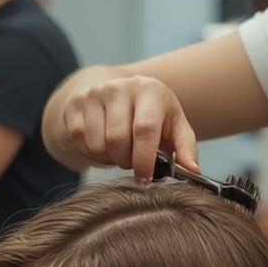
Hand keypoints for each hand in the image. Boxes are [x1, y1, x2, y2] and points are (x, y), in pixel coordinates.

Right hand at [56, 75, 198, 181]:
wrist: (116, 94)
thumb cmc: (151, 115)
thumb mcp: (173, 126)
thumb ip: (185, 147)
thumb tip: (192, 170)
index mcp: (149, 90)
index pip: (144, 128)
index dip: (144, 159)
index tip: (145, 178)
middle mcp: (119, 87)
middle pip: (117, 139)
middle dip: (125, 161)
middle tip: (132, 162)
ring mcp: (94, 94)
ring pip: (97, 144)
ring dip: (109, 159)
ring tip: (119, 153)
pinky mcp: (75, 104)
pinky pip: (79, 141)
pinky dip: (92, 153)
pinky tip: (103, 146)